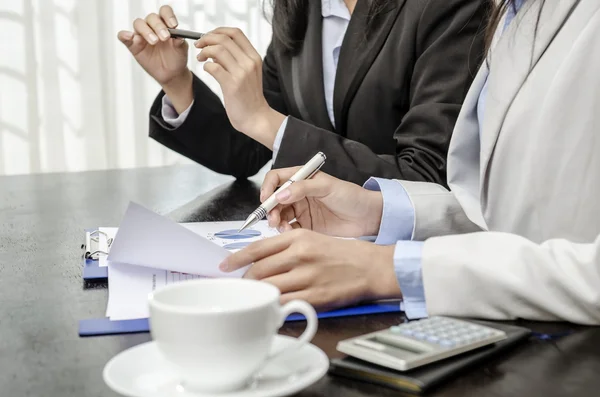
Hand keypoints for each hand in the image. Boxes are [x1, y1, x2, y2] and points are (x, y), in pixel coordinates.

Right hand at [117, 6, 192, 112]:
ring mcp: (141, 35)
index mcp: (166, 25)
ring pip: (138, 25)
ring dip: (145, 31)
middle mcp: (153, 27)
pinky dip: (126, 35)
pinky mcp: (132, 45)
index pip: (165, 12)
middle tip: (164, 37)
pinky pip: (124, 36)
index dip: (168, 16)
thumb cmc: (179, 60)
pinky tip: (130, 38)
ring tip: (153, 41)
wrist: (172, 76)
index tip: (174, 26)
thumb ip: (179, 41)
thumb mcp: (182, 51)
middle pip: (151, 18)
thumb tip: (177, 36)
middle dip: (157, 26)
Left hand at [194, 28, 284, 148]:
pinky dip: (206, 66)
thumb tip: (215, 47)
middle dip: (206, 39)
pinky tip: (207, 70)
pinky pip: (213, 67)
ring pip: (217, 50)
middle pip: (224, 38)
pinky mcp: (232, 85)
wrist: (256, 117)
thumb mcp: (248, 73)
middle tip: (199, 46)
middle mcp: (249, 62)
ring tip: (201, 59)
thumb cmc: (249, 97)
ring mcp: (241, 73)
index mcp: (254, 57)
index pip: (235, 33)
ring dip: (204, 52)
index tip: (209, 36)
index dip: (218, 30)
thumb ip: (237, 59)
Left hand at [219, 230, 400, 309]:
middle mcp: (301, 255)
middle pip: (259, 269)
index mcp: (298, 237)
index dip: (237, 259)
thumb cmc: (342, 253)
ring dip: (257, 294)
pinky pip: (285, 303)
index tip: (225, 266)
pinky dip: (274, 306)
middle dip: (245, 280)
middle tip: (240, 285)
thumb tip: (260, 259)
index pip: (258, 248)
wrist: (370, 267)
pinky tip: (270, 306)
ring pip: (269, 287)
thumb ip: (286, 247)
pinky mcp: (315, 296)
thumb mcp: (312, 238)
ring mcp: (308, 277)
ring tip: (253, 296)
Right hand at [261, 168, 383, 236]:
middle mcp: (299, 193)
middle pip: (275, 199)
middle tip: (273, 219)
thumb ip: (303, 189)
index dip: (268, 187)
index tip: (266, 199)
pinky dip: (285, 231)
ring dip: (277, 221)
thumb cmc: (351, 196)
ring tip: (282, 227)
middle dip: (270, 209)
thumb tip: (280, 194)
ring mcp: (301, 210)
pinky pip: (289, 228)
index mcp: (302, 178)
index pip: (277, 178)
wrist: (367, 216)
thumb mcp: (327, 187)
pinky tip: (290, 233)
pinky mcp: (306, 226)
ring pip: (279, 215)